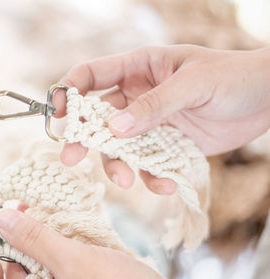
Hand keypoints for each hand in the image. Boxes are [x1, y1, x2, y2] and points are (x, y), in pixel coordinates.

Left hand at [0, 209, 172, 278]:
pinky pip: (54, 273)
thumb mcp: (74, 263)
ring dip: (35, 244)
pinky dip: (53, 251)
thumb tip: (0, 219)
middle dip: (14, 243)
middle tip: (17, 210)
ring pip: (33, 273)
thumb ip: (34, 240)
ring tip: (38, 215)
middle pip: (12, 278)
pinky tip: (58, 230)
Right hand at [53, 45, 269, 194]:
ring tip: (128, 182)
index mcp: (138, 68)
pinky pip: (148, 165)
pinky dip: (152, 177)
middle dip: (83, 139)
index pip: (91, 75)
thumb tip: (115, 128)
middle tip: (70, 158)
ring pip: (119, 147)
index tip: (56, 114)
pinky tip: (165, 184)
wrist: (268, 100)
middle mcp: (137, 95)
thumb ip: (153, 105)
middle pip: (97, 118)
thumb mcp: (193, 84)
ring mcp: (150, 123)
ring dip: (118, 165)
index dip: (68, 91)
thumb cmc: (234, 76)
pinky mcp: (165, 146)